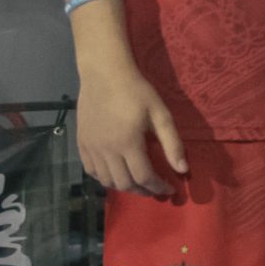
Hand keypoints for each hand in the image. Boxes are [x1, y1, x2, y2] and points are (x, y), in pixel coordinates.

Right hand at [76, 61, 187, 197]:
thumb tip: (183, 170)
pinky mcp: (81, 143)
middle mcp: (106, 150)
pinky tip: (116, 173)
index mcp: (127, 143)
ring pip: (105, 180)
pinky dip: (104, 178)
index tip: (169, 189)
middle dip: (142, 191)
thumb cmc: (137, 92)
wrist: (104, 74)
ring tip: (138, 184)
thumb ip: (172, 144)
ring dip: (123, 186)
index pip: (144, 177)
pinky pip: (90, 170)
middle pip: (124, 183)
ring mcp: (91, 147)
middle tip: (155, 189)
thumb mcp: (161, 114)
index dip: (158, 187)